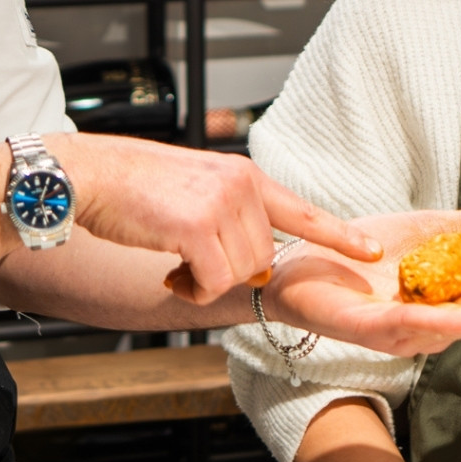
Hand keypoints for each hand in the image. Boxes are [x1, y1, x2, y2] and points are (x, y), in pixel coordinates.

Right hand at [52, 133, 382, 303]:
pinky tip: (169, 271)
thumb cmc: (133, 184)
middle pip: (263, 257)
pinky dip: (192, 288)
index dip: (337, 234)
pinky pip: (214, 281)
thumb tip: (252, 255)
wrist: (91, 173)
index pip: (300, 209)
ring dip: (207, 279)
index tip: (369, 250)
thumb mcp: (194, 185)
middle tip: (189, 263)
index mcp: (241, 174)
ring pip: (240, 272)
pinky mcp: (197, 226)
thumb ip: (229, 211)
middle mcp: (238, 185)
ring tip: (174, 260)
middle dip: (229, 270)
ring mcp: (220, 204)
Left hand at [261, 206, 460, 355]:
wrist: (300, 256)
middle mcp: (423, 318)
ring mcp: (394, 326)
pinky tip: (454, 320)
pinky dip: (427, 322)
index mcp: (439, 296)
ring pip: (443, 327)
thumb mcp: (425, 229)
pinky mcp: (362, 326)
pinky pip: (398, 324)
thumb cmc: (361, 252)